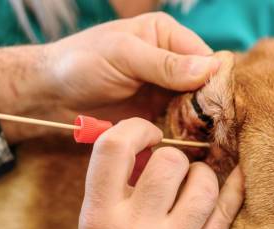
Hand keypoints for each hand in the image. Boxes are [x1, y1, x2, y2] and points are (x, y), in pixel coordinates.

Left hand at [0, 12, 219, 142]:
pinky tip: (193, 147)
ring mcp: (166, 89)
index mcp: (167, 35)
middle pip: (207, 86)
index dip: (217, 82)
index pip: (208, 58)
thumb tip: (209, 69)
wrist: (51, 93)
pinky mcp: (158, 113)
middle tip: (215, 132)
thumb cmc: (80, 63)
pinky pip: (182, 124)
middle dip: (212, 107)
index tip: (221, 108)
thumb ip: (164, 64)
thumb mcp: (123, 56)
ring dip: (201, 125)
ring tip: (207, 143)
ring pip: (198, 107)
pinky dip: (188, 135)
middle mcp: (172, 60)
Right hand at [76, 118, 243, 228]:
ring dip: (203, 175)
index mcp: (99, 215)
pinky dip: (235, 188)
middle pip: (169, 161)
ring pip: (203, 183)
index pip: (113, 148)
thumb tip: (147, 144)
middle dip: (175, 158)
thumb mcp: (92, 228)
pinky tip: (237, 178)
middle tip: (174, 172)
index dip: (135, 128)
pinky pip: (226, 211)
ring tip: (195, 185)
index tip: (148, 134)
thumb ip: (113, 186)